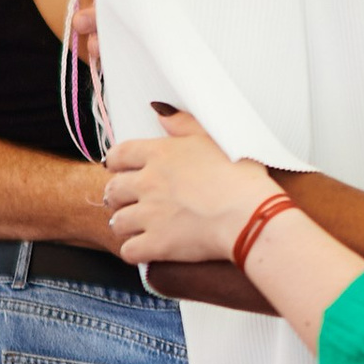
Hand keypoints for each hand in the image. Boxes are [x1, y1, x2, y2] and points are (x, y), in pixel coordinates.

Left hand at [104, 111, 263, 267]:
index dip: (115, 162)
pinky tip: (143, 249)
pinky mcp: (156, 244)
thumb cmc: (241, 178)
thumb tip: (161, 112)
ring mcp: (150, 215)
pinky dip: (134, 251)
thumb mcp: (215, 138)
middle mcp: (148, 183)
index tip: (115, 167)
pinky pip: (129, 251)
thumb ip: (184, 123)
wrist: (250, 216)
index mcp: (161, 154)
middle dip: (116, 195)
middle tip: (125, 200)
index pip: (120, 155)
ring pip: (118, 222)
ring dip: (124, 224)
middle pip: (113, 190)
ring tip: (135, 226)